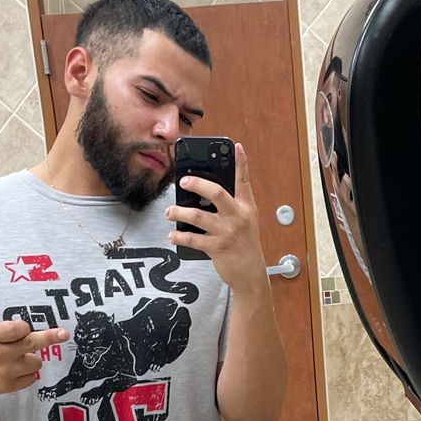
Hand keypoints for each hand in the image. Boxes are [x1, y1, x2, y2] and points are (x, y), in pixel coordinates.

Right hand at [0, 298, 68, 399]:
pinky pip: (31, 378)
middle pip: (32, 344)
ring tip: (20, 355)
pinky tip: (18, 368)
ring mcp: (5, 372)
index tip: (21, 328)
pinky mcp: (9, 386)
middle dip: (50, 337)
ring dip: (32, 356)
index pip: (18, 328)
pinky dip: (29, 372)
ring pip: (35, 362)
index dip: (23, 327)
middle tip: (64, 334)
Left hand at [165, 143, 265, 296]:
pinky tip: (172, 235)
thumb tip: (205, 193)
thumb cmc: (245, 244)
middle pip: (216, 193)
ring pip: (197, 216)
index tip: (236, 147)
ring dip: (178, 212)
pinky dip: (178, 237)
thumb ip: (231, 206)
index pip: (244, 181)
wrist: (250, 273)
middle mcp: (237, 217)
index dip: (241, 162)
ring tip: (170, 212)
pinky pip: (192, 239)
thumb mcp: (245, 221)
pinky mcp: (217, 248)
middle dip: (197, 183)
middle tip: (184, 181)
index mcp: (246, 207)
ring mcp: (227, 232)